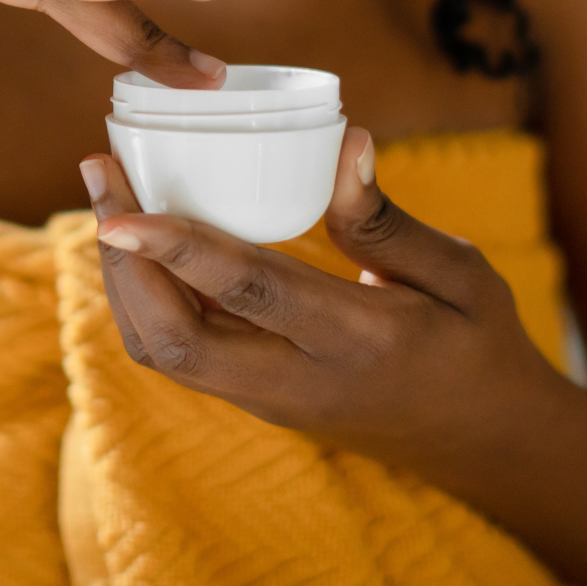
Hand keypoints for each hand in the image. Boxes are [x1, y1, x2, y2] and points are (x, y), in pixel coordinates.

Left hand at [79, 128, 565, 487]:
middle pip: (175, 341)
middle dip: (122, 262)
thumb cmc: (478, 343)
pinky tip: (142, 242)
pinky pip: (182, 354)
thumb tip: (345, 141)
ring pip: (165, 354)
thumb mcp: (462, 275)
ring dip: (123, 281)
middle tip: (101, 173)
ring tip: (110, 197)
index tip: (121, 207)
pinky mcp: (257, 399)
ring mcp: (269, 399)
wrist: (485, 444)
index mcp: (357, 340)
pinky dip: (147, 299)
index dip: (177, 249)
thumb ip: (389, 220)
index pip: (250, 293)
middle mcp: (297, 380)